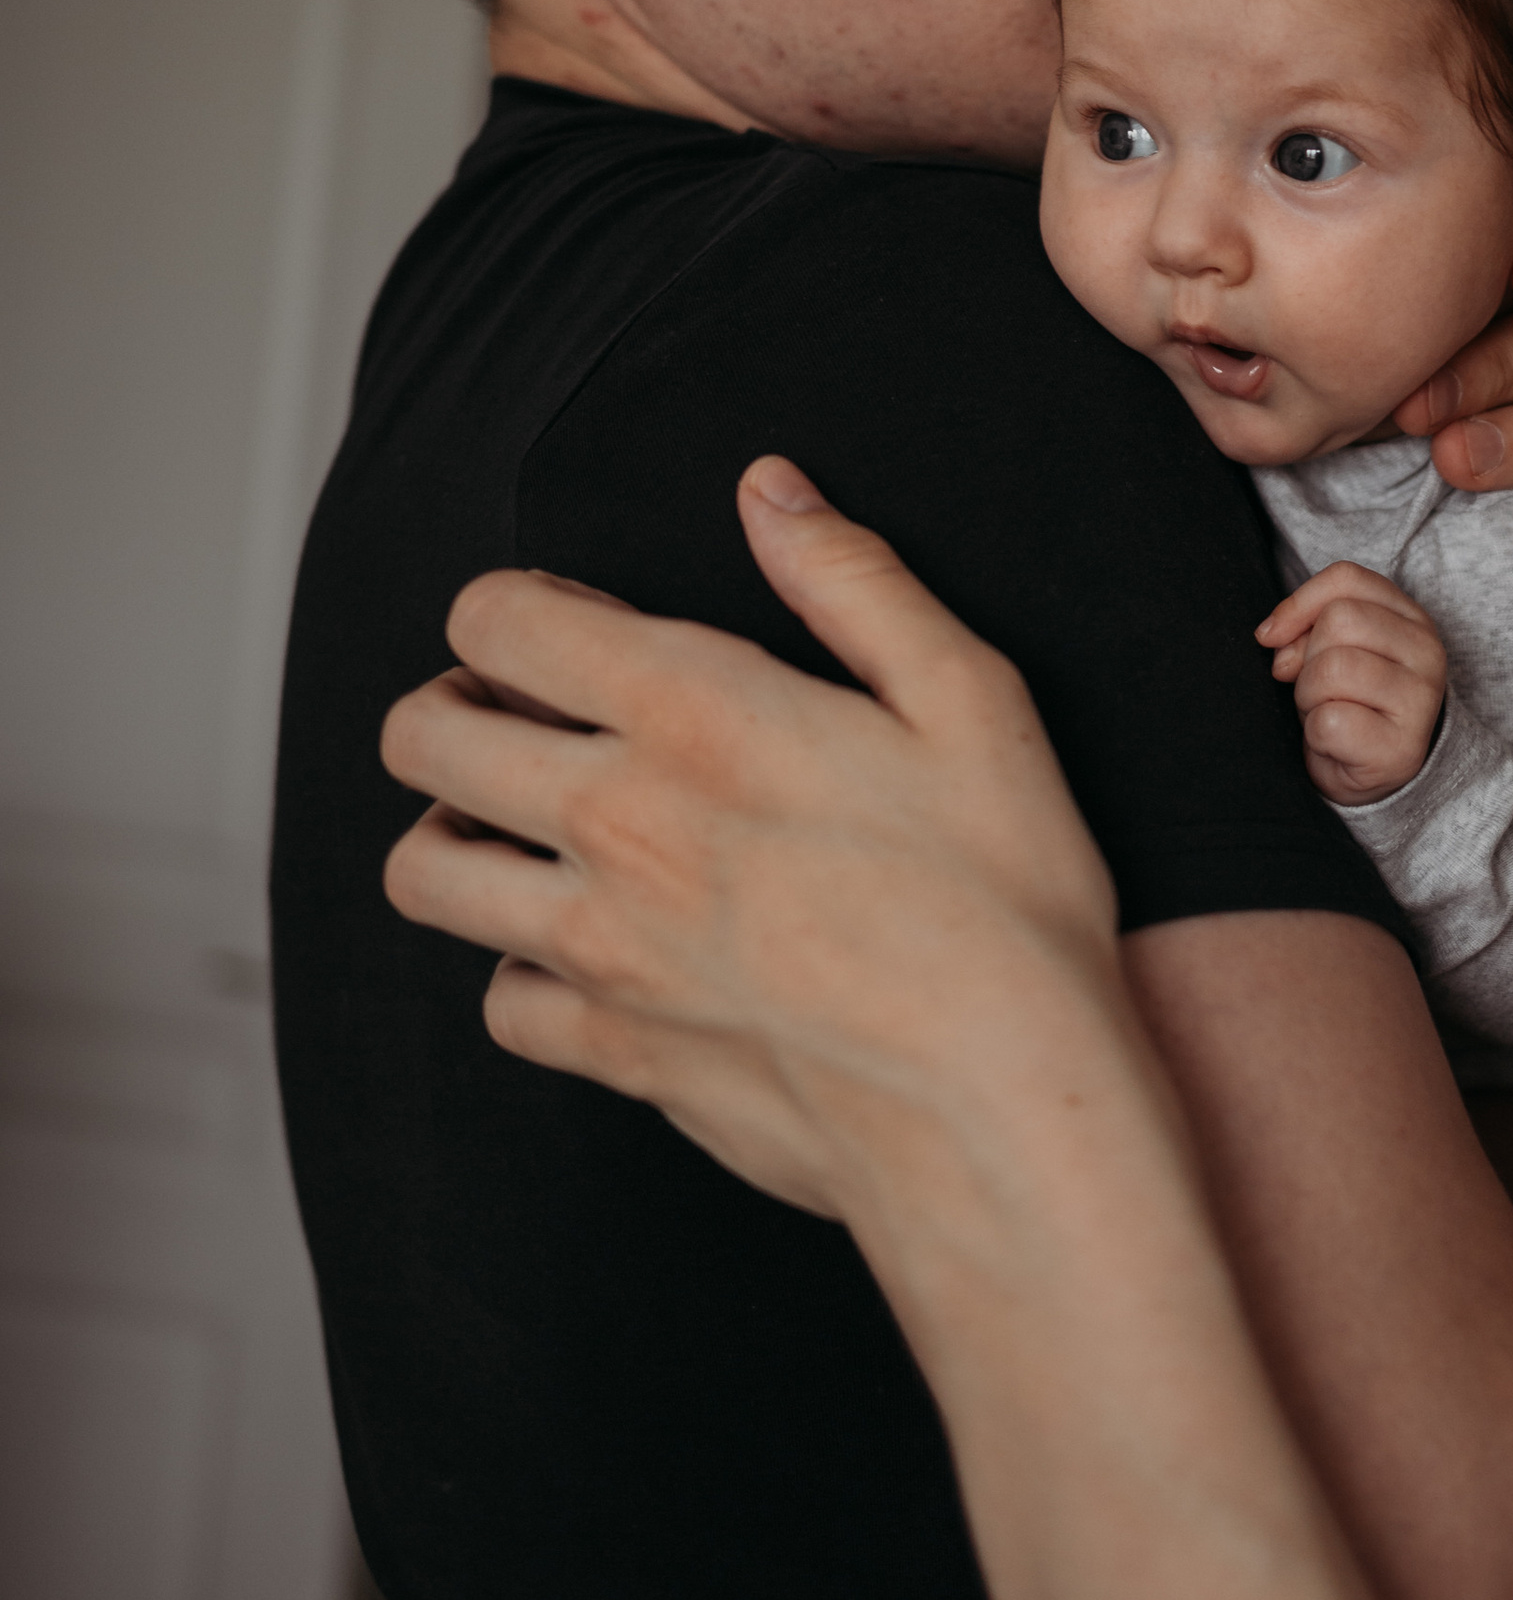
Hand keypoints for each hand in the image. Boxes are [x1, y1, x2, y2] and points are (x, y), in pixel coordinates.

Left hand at [376, 457, 1143, 1264]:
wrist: (998, 1109)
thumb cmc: (1004, 904)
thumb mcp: (971, 700)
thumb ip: (855, 581)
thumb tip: (771, 490)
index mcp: (694, 714)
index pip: (495, 620)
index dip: (515, 607)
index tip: (571, 628)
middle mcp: (616, 824)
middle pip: (421, 737)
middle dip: (453, 707)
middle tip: (522, 717)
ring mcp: (599, 947)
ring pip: (424, 874)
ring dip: (456, 836)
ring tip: (524, 831)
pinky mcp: (614, 1050)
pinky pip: (499, 1003)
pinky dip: (524, 975)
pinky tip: (591, 955)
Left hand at [1255, 561, 1447, 806]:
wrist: (1372, 774)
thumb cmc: (1349, 701)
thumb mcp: (1331, 648)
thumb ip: (1307, 625)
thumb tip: (1272, 636)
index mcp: (1411, 618)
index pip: (1347, 579)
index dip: (1299, 605)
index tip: (1276, 638)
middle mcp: (1427, 652)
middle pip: (1337, 622)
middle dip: (1307, 658)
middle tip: (1318, 689)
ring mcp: (1420, 701)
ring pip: (1331, 669)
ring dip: (1310, 697)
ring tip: (1327, 713)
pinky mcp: (1401, 749)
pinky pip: (1330, 721)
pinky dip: (1316, 734)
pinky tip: (1335, 743)